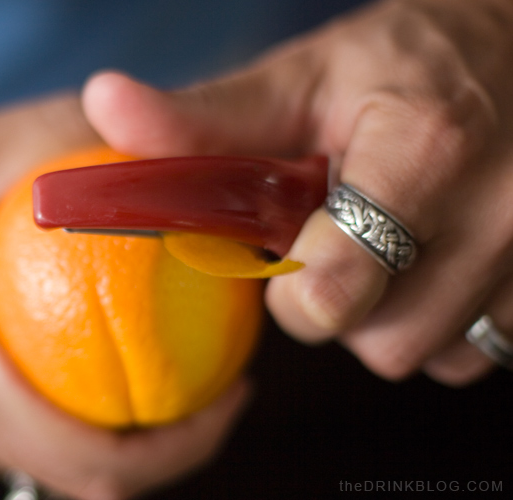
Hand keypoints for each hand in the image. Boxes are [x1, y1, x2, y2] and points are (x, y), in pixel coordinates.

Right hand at [0, 95, 247, 499]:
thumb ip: (58, 148)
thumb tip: (147, 137)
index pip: (97, 464)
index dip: (185, 443)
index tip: (234, 392)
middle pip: (85, 473)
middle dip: (168, 434)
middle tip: (216, 368)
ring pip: (51, 453)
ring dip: (120, 418)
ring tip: (168, 352)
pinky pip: (16, 426)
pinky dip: (70, 399)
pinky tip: (92, 342)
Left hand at [83, 0, 512, 385]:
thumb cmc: (404, 64)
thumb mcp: (302, 79)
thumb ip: (206, 116)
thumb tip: (106, 104)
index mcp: (424, 153)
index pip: (333, 291)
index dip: (293, 287)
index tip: (291, 247)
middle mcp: (495, 213)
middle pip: (380, 342)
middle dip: (339, 307)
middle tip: (338, 244)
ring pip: (427, 356)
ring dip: (387, 316)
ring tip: (386, 246)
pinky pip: (473, 355)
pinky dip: (437, 321)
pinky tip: (430, 262)